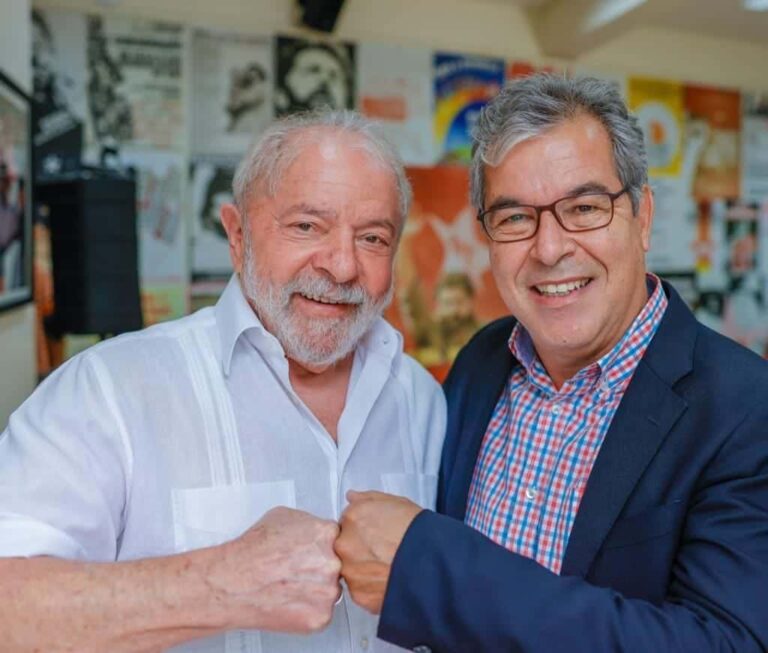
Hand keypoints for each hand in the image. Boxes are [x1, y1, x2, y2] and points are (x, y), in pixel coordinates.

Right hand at [209, 506, 340, 633]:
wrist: (234, 582)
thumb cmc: (253, 551)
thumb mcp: (283, 517)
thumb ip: (309, 522)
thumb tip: (315, 527)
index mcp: (326, 534)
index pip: (340, 538)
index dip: (325, 545)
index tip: (313, 550)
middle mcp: (332, 562)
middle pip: (338, 564)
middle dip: (321, 566)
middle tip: (299, 568)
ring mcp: (328, 591)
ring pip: (330, 589)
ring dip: (316, 588)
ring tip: (290, 584)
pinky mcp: (321, 616)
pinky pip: (322, 611)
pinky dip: (308, 608)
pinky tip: (290, 599)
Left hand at [335, 491, 421, 613]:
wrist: (431, 563)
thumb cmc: (418, 532)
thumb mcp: (396, 502)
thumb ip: (368, 499)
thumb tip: (352, 498)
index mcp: (352, 518)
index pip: (346, 523)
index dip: (360, 529)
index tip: (372, 534)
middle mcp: (344, 543)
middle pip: (344, 546)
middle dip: (358, 549)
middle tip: (381, 552)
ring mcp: (349, 571)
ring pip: (350, 569)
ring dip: (363, 569)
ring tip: (387, 568)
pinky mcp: (358, 595)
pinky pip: (360, 590)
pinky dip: (371, 587)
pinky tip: (388, 581)